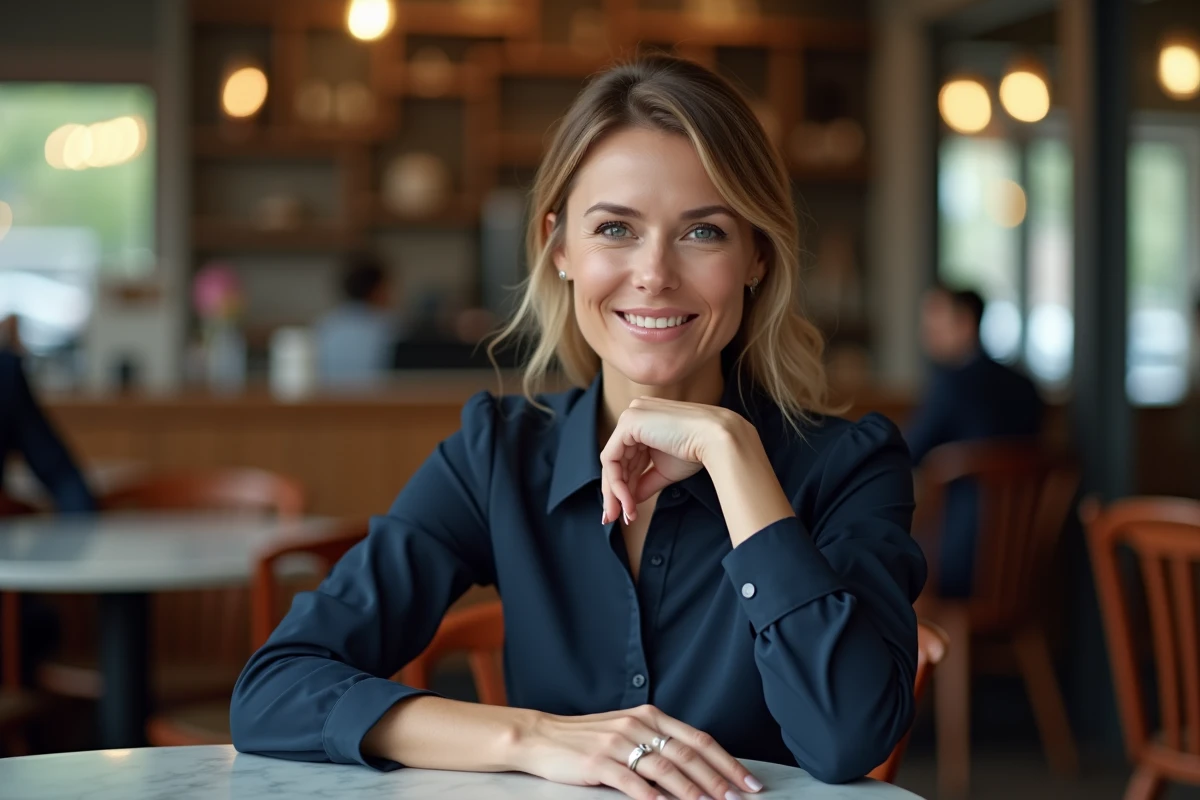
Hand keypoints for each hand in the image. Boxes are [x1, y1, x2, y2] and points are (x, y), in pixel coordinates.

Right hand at [512, 704, 762, 799]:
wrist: (540, 736)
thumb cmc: (585, 738)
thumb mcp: (626, 730)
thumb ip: (657, 742)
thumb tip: (695, 767)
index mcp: (649, 716)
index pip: (698, 738)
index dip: (726, 760)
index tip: (747, 780)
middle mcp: (638, 725)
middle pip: (688, 753)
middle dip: (719, 778)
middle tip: (740, 797)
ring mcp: (618, 742)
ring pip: (666, 767)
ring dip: (693, 790)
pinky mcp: (600, 761)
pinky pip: (633, 782)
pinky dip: (653, 796)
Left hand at [600, 398, 741, 525]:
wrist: (714, 439)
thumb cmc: (696, 450)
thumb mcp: (664, 470)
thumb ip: (645, 482)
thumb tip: (631, 501)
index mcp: (645, 422)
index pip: (628, 457)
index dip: (624, 485)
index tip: (627, 510)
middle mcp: (635, 415)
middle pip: (618, 460)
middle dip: (616, 492)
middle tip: (614, 518)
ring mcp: (630, 417)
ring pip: (612, 462)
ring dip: (617, 492)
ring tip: (627, 515)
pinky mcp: (628, 423)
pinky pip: (611, 458)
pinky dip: (617, 483)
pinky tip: (627, 501)